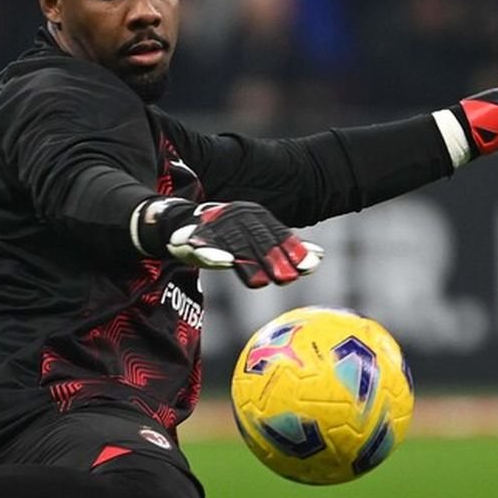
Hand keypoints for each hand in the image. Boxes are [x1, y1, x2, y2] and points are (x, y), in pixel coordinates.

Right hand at [131, 198, 323, 287]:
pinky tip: (224, 263)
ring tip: (259, 282)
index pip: (279, 233)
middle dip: (274, 259)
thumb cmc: (225, 236)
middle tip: (288, 280)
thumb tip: (319, 256)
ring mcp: (216, 225)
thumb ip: (285, 248)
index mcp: (255, 215)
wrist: (178, 224)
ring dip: (248, 262)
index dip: (294, 250)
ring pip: (235, 245)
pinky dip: (213, 253)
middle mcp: (237, 216)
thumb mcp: (256, 240)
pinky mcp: (194, 236)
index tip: (309, 268)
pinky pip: (205, 246)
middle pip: (259, 240)